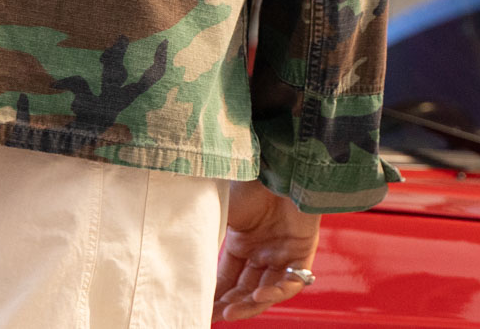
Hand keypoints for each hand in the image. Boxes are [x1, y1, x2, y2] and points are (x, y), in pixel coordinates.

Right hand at [212, 179, 320, 320]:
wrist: (277, 165)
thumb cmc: (247, 180)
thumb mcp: (219, 207)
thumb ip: (205, 227)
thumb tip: (177, 243)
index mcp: (241, 240)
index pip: (227, 275)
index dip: (215, 292)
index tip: (201, 307)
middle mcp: (262, 250)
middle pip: (245, 287)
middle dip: (229, 303)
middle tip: (214, 315)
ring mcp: (282, 253)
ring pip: (266, 290)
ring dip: (249, 304)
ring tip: (231, 312)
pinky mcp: (303, 253)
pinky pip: (291, 282)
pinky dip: (274, 292)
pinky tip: (258, 294)